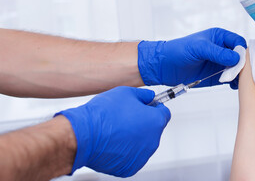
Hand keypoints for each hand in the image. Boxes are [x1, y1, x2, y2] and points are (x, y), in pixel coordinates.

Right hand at [56, 87, 170, 176]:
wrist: (84, 135)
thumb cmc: (104, 114)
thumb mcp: (127, 92)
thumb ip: (144, 95)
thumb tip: (149, 97)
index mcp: (155, 122)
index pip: (164, 113)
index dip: (154, 108)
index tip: (146, 107)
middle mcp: (153, 141)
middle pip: (153, 129)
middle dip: (143, 122)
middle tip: (126, 117)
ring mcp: (142, 156)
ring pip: (143, 143)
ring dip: (135, 136)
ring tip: (116, 129)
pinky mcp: (130, 168)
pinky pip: (132, 155)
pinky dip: (126, 150)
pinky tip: (113, 141)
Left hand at [138, 28, 246, 88]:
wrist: (164, 66)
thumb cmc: (178, 51)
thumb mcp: (198, 48)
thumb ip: (217, 52)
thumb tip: (236, 58)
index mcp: (219, 37)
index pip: (239, 43)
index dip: (242, 52)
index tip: (238, 62)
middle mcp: (222, 49)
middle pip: (241, 57)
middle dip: (243, 65)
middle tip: (237, 74)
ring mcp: (220, 63)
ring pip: (238, 69)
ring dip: (239, 75)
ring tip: (234, 81)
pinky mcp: (217, 75)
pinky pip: (231, 78)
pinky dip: (234, 82)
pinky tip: (231, 85)